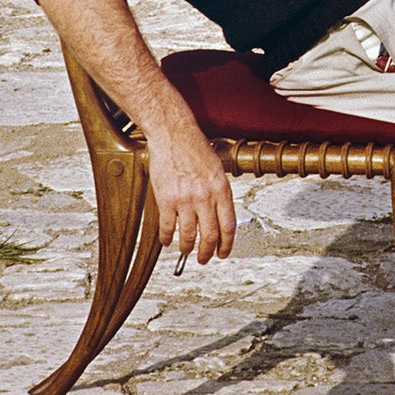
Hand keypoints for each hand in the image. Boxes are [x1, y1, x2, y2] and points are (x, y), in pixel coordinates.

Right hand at [146, 117, 237, 264]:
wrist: (174, 135)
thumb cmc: (195, 149)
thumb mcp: (217, 169)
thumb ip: (219, 192)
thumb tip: (220, 217)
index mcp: (221, 188)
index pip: (228, 226)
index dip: (226, 244)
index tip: (223, 253)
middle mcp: (206, 196)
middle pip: (210, 236)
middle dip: (207, 253)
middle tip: (204, 259)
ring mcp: (185, 200)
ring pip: (188, 236)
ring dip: (187, 248)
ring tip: (186, 250)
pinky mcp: (166, 200)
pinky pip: (167, 229)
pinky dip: (167, 239)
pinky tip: (167, 240)